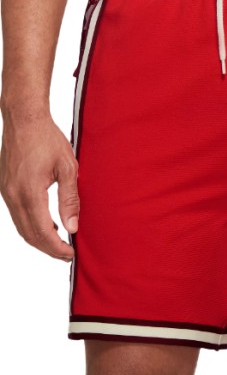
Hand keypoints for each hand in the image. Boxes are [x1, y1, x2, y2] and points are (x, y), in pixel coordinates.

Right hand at [0, 111, 78, 261]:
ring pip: (20, 226)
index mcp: (29, 192)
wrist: (24, 119)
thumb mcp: (67, 168)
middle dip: (48, 248)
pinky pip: (17, 214)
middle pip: (29, 234)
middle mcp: (13, 195)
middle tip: (67, 255)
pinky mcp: (5, 187)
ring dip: (39, 238)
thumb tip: (72, 227)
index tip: (71, 254)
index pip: (42, 231)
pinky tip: (47, 224)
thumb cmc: (48, 139)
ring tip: (59, 243)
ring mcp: (6, 191)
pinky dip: (31, 225)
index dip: (57, 247)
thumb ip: (69, 200)